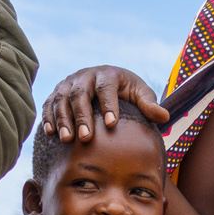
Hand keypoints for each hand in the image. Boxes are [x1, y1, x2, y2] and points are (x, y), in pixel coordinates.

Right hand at [38, 66, 168, 148]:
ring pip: (61, 99)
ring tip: (68, 140)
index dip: (108, 105)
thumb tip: (164, 116)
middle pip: (80, 94)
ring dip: (63, 119)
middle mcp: (86, 75)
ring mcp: (69, 82)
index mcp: (108, 74)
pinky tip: (51, 133)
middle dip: (82, 116)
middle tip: (86, 138)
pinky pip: (49, 103)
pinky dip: (49, 117)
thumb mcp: (142, 94)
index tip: (112, 124)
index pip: (106, 88)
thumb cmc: (128, 91)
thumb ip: (150, 104)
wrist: (109, 82)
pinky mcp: (58, 91)